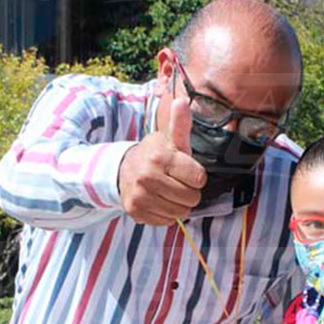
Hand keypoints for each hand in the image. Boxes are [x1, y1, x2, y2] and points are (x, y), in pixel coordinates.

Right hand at [119, 95, 206, 224]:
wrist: (124, 169)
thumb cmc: (156, 155)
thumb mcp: (170, 139)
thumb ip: (180, 125)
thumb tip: (181, 101)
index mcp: (160, 158)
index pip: (199, 179)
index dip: (197, 176)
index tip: (187, 171)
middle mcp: (148, 177)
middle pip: (191, 198)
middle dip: (189, 192)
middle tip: (179, 183)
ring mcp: (140, 196)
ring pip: (180, 213)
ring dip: (179, 205)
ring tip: (170, 192)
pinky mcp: (135, 211)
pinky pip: (165, 222)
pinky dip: (166, 214)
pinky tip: (159, 201)